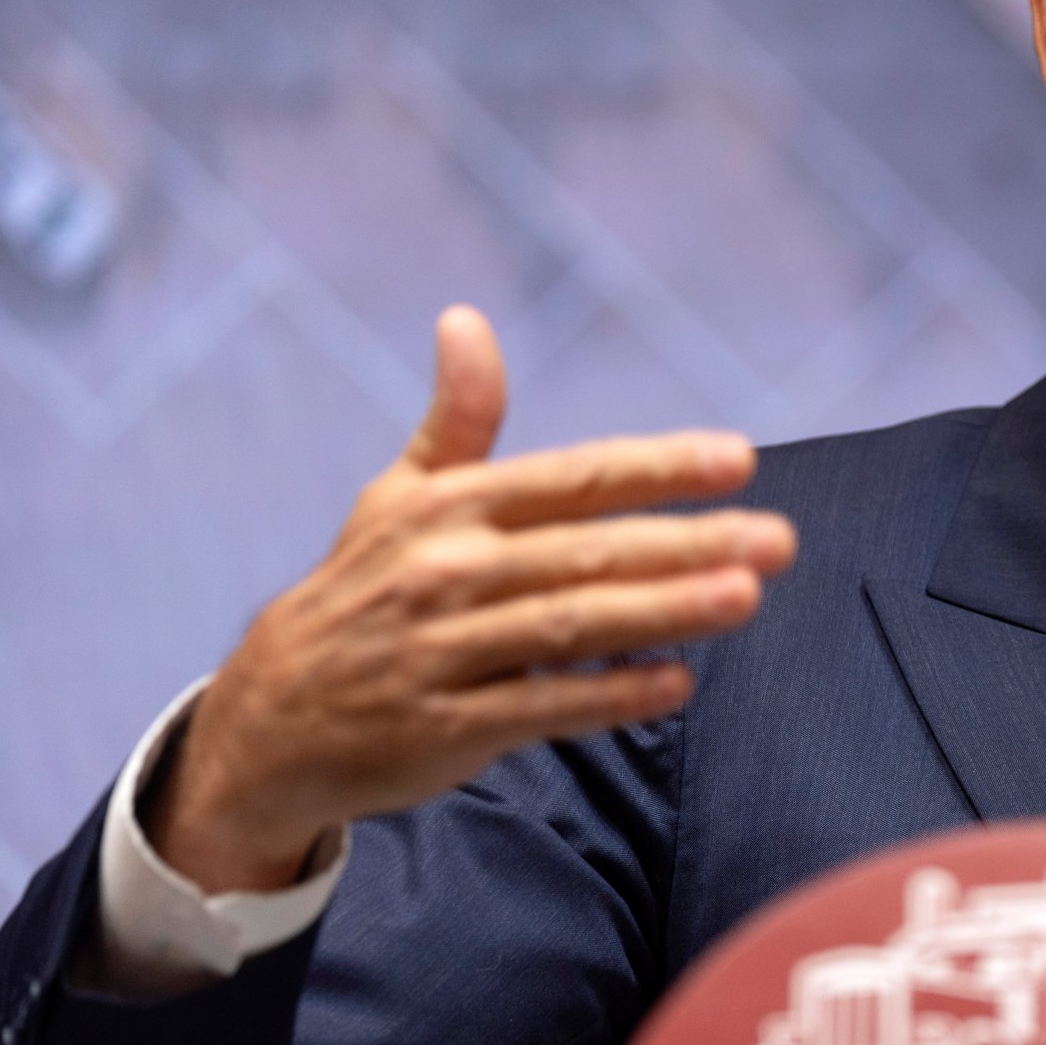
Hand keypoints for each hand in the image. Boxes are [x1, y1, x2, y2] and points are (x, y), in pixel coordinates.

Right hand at [143, 304, 794, 894]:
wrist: (267, 716)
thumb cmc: (363, 589)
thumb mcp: (398, 496)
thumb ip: (457, 418)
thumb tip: (466, 317)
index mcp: (449, 507)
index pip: (573, 477)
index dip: (657, 466)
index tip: (739, 459)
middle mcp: (447, 570)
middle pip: (587, 551)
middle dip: (689, 542)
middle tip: (778, 539)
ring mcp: (444, 651)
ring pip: (572, 626)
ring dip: (663, 611)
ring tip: (745, 597)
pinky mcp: (444, 726)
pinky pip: (541, 707)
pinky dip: (608, 696)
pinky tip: (676, 683)